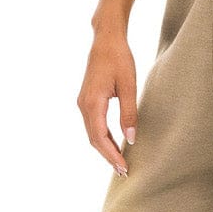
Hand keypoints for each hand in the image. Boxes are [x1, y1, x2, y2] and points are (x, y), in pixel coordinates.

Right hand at [77, 29, 137, 175]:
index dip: (111, 155)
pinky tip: (113, 143)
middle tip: (123, 171)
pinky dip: (102, 137)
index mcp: (92, 103)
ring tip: (119, 162)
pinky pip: (92, 124)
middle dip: (107, 156)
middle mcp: (83, 105)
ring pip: (92, 133)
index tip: (123, 168)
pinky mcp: (86, 100)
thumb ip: (129, 112)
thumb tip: (130, 138)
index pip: (100, 137)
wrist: (106, 40)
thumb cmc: (119, 59)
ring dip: (104, 148)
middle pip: (93, 139)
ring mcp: (82, 103)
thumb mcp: (128, 86)